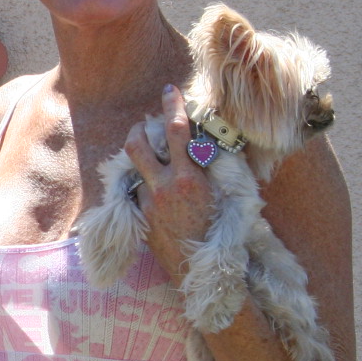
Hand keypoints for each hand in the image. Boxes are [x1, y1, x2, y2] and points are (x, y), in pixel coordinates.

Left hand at [123, 84, 216, 284]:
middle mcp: (164, 187)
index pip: (177, 132)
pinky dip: (144, 176)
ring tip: (146, 142)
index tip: (169, 90)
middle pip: (138, 144)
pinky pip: (137, 186)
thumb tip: (213, 144)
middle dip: (140, 126)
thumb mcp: (228, 195)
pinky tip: (154, 177)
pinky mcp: (142, 215)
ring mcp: (149, 201)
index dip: (172, 107)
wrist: (203, 270)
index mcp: (189, 179)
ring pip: (133, 164)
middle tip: (147, 118)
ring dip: (138, 149)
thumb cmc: (223, 233)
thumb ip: (216, 167)